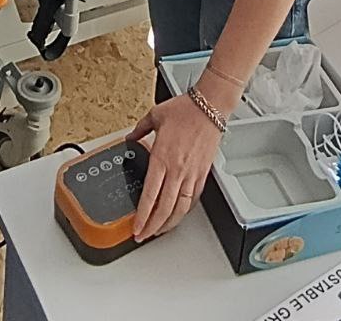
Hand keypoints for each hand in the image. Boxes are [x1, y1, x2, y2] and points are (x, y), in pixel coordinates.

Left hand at [128, 95, 222, 239]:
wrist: (210, 106)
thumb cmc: (186, 109)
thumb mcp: (155, 116)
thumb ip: (140, 129)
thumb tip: (130, 138)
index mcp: (162, 157)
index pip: (150, 195)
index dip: (142, 216)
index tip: (136, 227)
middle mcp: (177, 169)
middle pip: (164, 208)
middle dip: (152, 227)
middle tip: (143, 235)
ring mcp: (191, 173)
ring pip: (180, 208)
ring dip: (169, 223)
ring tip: (159, 231)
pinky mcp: (203, 173)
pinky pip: (193, 198)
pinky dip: (185, 210)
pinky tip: (179, 214)